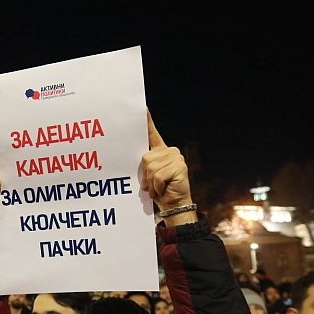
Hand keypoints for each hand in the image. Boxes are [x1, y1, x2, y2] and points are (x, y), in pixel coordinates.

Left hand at [139, 111, 196, 225]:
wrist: (174, 206)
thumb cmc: (159, 192)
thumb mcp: (148, 177)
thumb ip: (144, 165)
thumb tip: (135, 158)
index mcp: (161, 152)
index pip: (153, 134)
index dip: (148, 122)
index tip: (142, 108)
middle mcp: (169, 151)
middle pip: (145, 158)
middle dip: (145, 175)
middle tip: (151, 186)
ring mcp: (176, 158)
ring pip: (151, 167)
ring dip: (151, 183)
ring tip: (158, 189)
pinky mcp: (179, 166)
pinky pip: (158, 175)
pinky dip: (157, 186)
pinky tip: (164, 190)